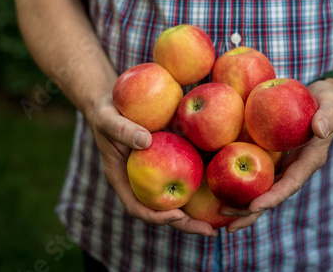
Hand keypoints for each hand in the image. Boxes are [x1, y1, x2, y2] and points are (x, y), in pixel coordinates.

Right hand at [86, 93, 217, 236]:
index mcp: (123, 179)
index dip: (157, 216)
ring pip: (179, 195)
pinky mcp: (172, 158)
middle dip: (186, 223)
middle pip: (164, 209)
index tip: (177, 215)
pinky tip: (225, 180)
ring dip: (200, 208)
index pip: (138, 207)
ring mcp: (158, 172)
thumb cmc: (107, 111)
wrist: (116, 101)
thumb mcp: (108, 118)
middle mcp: (142, 181)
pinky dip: (205, 178)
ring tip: (225, 218)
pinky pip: (189, 170)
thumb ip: (122, 129)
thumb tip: (145, 141)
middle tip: (210, 231)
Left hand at [221, 79, 332, 232]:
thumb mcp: (331, 104)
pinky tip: (220, 187)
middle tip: (228, 225)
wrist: (322, 98)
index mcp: (309, 161)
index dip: (273, 197)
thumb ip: (328, 116)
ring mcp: (283, 164)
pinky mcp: (272, 156)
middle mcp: (295, 168)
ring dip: (242, 204)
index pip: (290, 184)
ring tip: (219, 214)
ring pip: (262, 189)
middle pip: (272, 195)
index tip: (254, 207)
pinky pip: (256, 172)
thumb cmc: (328, 101)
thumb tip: (320, 129)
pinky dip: (240, 182)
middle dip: (251, 212)